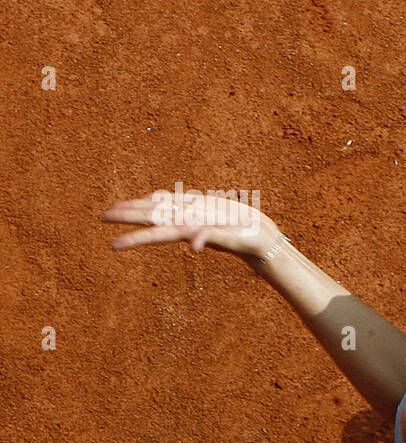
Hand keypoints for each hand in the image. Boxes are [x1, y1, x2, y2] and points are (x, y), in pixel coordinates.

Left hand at [101, 190, 280, 261]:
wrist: (264, 237)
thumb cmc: (249, 240)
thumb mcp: (231, 238)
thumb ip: (212, 237)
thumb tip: (194, 244)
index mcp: (189, 230)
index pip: (155, 233)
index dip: (135, 238)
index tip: (113, 246)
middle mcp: (187, 222)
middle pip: (151, 217)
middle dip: (128, 216)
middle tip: (103, 217)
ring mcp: (195, 214)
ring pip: (161, 208)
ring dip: (140, 207)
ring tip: (120, 207)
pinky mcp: (205, 208)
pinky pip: (180, 201)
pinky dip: (165, 198)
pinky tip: (156, 197)